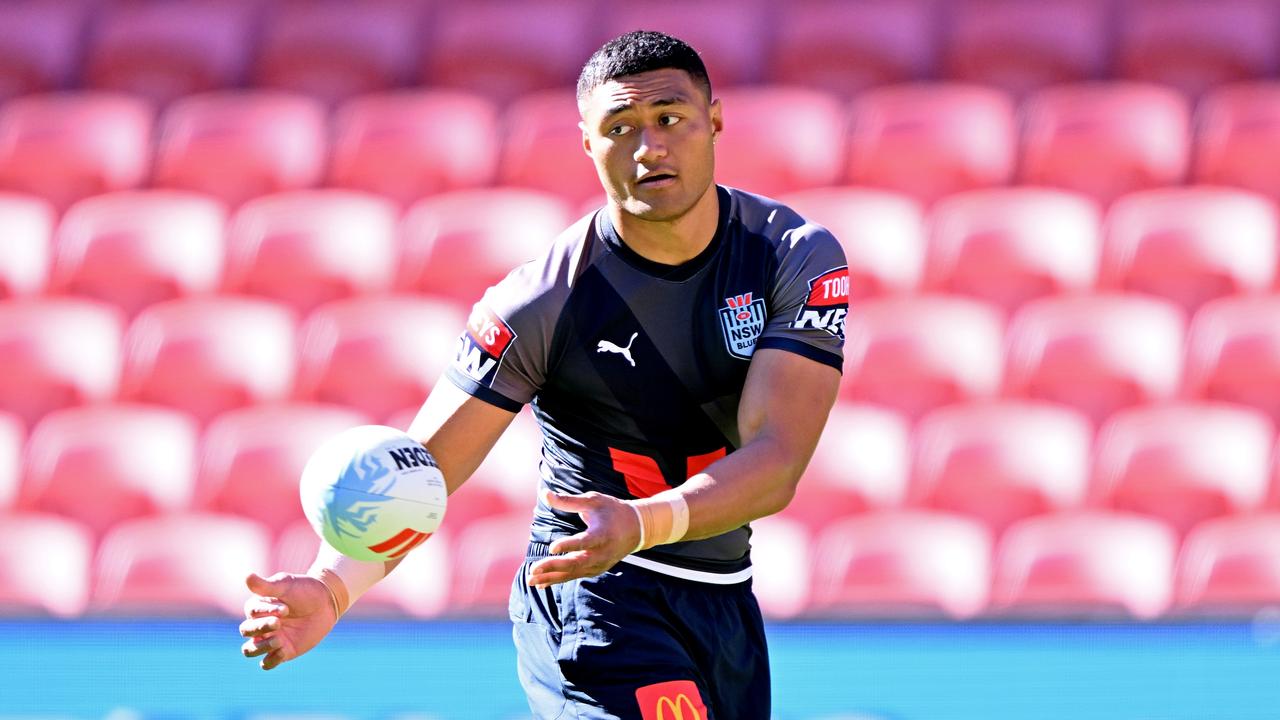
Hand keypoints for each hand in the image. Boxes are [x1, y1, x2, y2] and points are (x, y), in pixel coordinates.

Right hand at [238, 572, 338, 669]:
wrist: (325, 603)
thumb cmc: (303, 590)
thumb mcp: (286, 585)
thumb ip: (266, 586)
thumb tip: (247, 576)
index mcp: (258, 607)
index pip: (251, 613)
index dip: (265, 611)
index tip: (285, 608)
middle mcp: (260, 624)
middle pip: (246, 631)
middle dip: (260, 628)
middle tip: (279, 622)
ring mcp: (270, 639)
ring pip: (250, 650)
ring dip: (261, 647)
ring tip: (278, 640)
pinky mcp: (282, 651)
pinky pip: (267, 663)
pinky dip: (271, 659)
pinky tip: (283, 650)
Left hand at [526, 489, 641, 588]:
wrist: (636, 529)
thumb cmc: (611, 510)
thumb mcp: (593, 501)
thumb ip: (568, 501)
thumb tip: (544, 494)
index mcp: (603, 533)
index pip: (585, 542)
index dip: (570, 545)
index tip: (552, 547)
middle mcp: (602, 553)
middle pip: (576, 563)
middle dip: (554, 567)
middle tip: (533, 569)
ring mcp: (599, 564)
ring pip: (573, 573)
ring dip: (551, 577)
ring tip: (530, 580)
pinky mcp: (596, 570)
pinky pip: (575, 576)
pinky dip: (558, 579)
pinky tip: (540, 583)